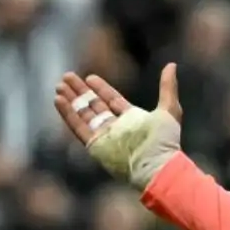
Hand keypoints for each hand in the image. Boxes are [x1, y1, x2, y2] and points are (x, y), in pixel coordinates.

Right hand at [53, 64, 182, 190]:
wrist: (156, 165)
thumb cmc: (165, 140)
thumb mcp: (169, 108)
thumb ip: (167, 87)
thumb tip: (172, 64)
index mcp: (132, 119)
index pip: (112, 100)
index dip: (101, 88)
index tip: (90, 77)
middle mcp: (116, 127)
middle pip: (94, 105)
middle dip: (80, 92)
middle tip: (66, 77)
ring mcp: (104, 136)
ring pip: (83, 114)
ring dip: (71, 100)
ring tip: (59, 86)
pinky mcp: (94, 146)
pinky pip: (78, 127)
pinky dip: (67, 114)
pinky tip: (58, 100)